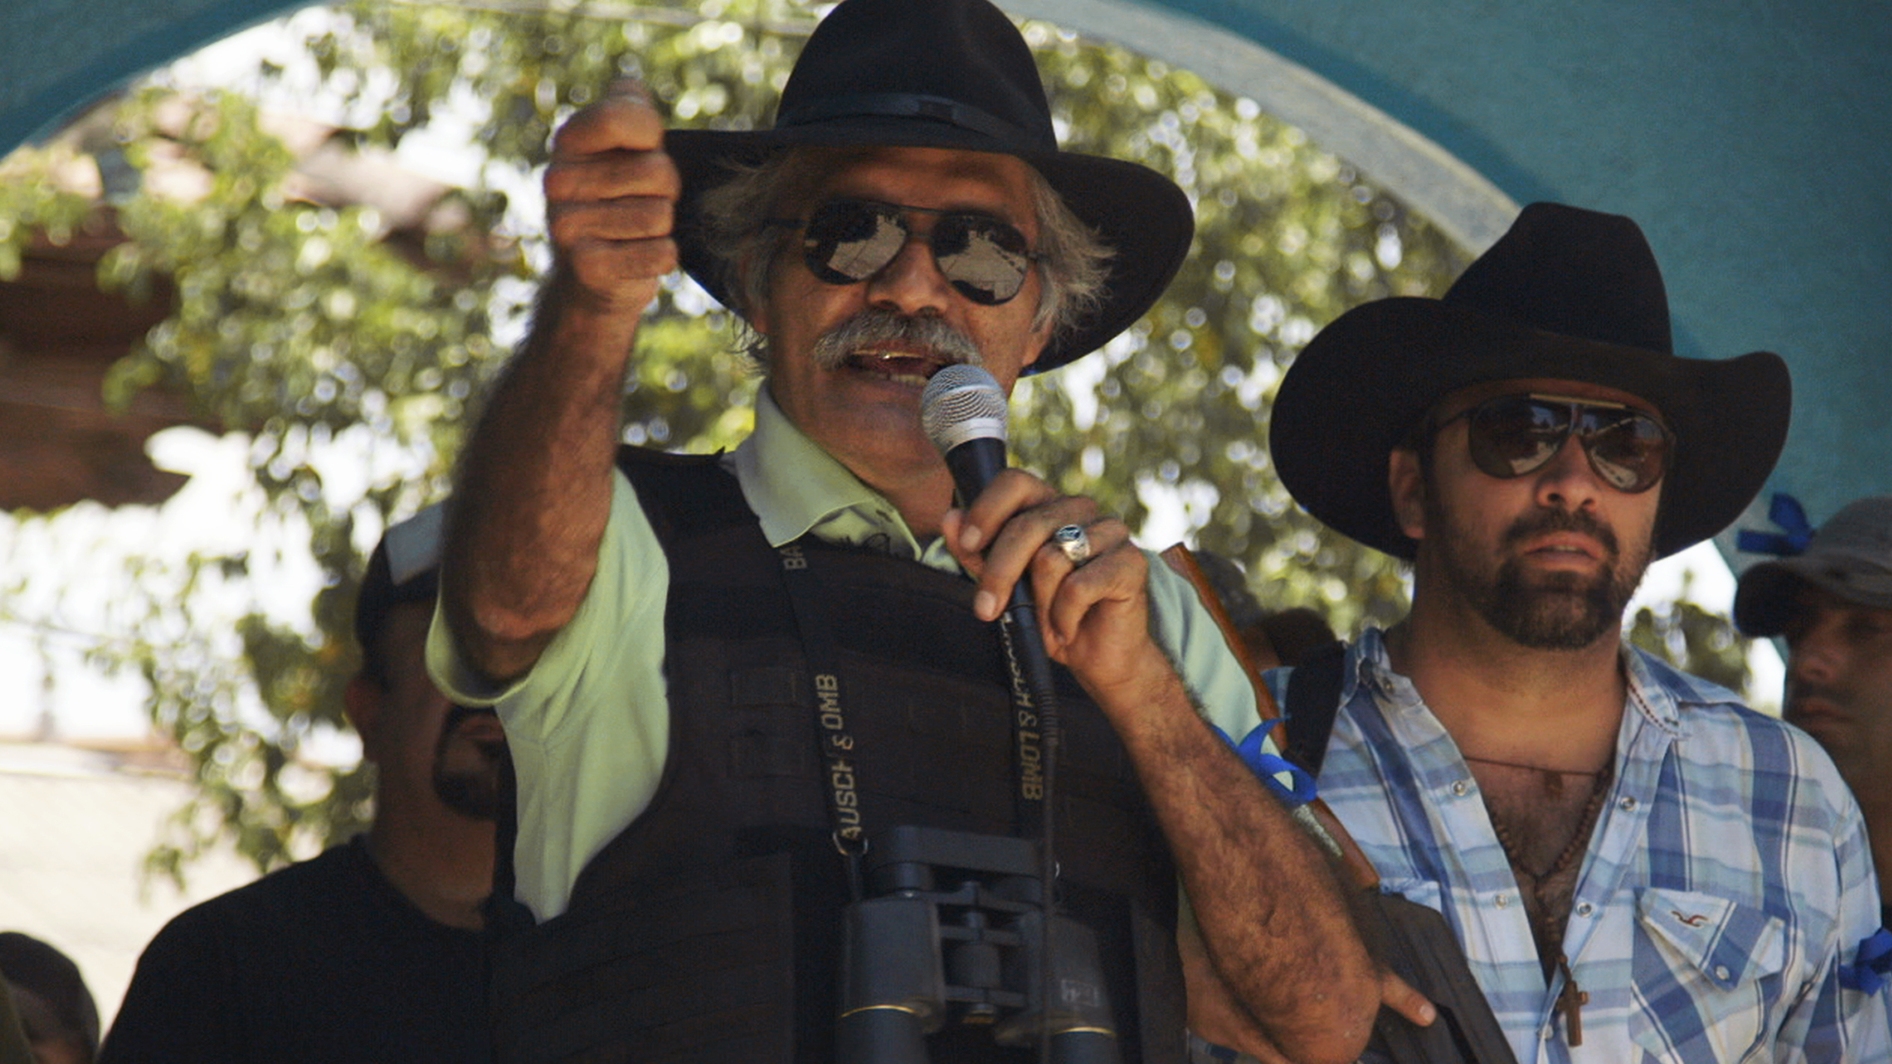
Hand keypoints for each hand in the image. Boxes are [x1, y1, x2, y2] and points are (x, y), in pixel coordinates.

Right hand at [544, 79, 680, 314]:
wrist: (592, 282)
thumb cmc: (618, 204)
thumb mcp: (622, 152)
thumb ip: (629, 111)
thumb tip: (628, 84)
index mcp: (569, 142)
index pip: (628, 116)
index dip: (652, 139)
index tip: (642, 153)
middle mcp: (558, 179)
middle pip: (658, 172)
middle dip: (664, 193)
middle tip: (638, 205)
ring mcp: (567, 223)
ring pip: (661, 216)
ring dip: (662, 229)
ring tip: (634, 234)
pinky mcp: (587, 265)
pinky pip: (660, 253)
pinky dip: (662, 258)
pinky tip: (636, 259)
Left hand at [940, 470, 1158, 699]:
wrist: (1101, 659)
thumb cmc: (1053, 616)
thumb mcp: (1005, 586)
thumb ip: (977, 553)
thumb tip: (950, 518)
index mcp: (1050, 506)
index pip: (1015, 482)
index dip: (987, 510)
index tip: (968, 543)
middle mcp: (1082, 510)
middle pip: (1027, 525)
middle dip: (999, 572)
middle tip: (986, 610)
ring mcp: (1111, 532)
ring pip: (1050, 558)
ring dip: (1039, 604)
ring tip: (1046, 623)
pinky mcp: (1131, 563)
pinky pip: (1078, 587)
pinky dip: (1064, 617)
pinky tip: (1068, 630)